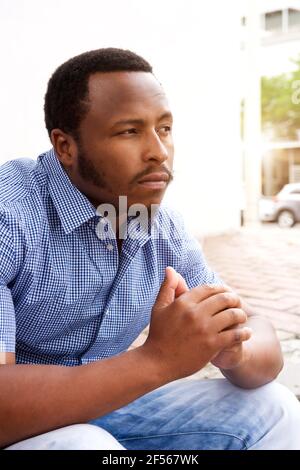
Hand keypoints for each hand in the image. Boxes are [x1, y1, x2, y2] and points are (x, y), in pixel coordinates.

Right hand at [142, 267, 251, 381]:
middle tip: (237, 303)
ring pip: (232, 315)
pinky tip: (247, 333)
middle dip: (234, 299)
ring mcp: (205, 329)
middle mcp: (196, 313)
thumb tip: (171, 269)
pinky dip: (244, 333)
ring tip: (242, 317)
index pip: (209, 288)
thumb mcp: (159, 308)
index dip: (220, 288)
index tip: (226, 292)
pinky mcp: (212, 345)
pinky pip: (235, 334)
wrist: (157, 362)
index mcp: (184, 302)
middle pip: (224, 299)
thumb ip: (168, 287)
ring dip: (241, 314)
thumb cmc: (158, 334)